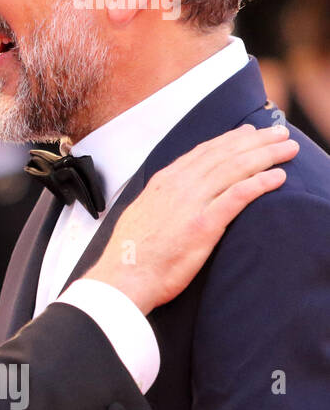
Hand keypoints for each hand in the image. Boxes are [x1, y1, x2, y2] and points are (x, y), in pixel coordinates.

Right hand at [84, 124, 297, 313]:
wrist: (122, 276)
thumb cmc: (130, 253)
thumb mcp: (141, 214)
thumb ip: (161, 200)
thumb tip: (171, 199)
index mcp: (163, 182)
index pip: (202, 152)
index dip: (229, 140)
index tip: (248, 132)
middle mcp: (178, 186)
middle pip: (223, 155)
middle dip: (255, 141)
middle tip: (279, 133)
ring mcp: (191, 204)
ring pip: (234, 169)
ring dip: (265, 155)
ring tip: (288, 149)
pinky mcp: (204, 225)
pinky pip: (237, 197)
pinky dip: (259, 184)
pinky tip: (278, 178)